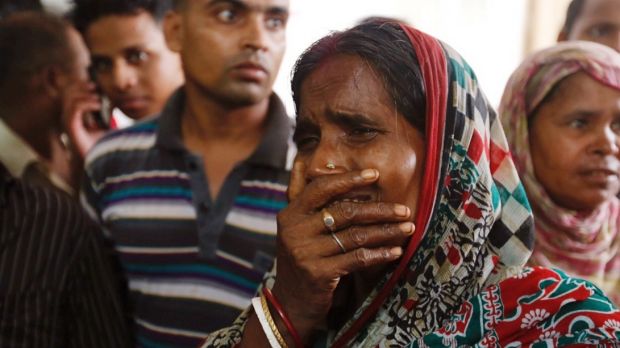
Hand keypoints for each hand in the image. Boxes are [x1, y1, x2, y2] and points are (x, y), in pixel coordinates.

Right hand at [61, 80, 106, 158]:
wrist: (104, 162)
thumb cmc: (108, 143)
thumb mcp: (112, 122)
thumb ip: (113, 110)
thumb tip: (122, 98)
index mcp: (78, 113)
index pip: (71, 92)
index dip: (80, 85)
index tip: (94, 85)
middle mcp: (71, 117)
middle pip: (68, 92)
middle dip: (81, 87)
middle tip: (96, 90)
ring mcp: (70, 123)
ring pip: (70, 99)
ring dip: (85, 95)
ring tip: (99, 101)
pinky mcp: (72, 129)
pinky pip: (73, 110)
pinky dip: (85, 104)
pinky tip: (97, 105)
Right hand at [271, 161, 414, 340]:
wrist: (290, 302)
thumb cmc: (302, 259)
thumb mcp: (296, 228)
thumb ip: (305, 200)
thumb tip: (317, 167)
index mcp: (290, 214)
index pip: (322, 188)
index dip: (349, 179)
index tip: (374, 174)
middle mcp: (295, 231)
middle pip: (345, 212)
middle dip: (378, 210)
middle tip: (403, 210)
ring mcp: (305, 253)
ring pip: (355, 236)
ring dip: (386, 231)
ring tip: (407, 228)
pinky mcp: (319, 273)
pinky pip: (357, 258)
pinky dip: (379, 254)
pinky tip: (395, 252)